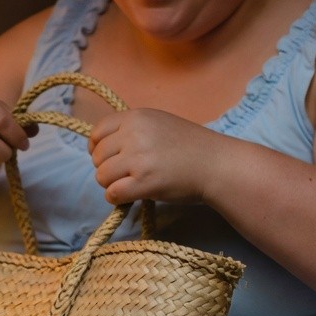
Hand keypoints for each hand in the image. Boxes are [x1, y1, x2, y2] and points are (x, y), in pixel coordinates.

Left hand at [88, 109, 212, 204]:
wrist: (217, 164)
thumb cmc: (191, 147)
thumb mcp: (159, 124)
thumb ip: (133, 130)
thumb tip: (104, 148)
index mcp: (136, 117)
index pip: (97, 133)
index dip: (97, 149)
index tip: (108, 158)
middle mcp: (134, 134)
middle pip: (97, 157)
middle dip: (108, 169)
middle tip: (127, 175)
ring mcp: (138, 158)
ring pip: (102, 176)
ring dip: (113, 184)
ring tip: (132, 185)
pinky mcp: (144, 182)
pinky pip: (113, 193)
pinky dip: (117, 198)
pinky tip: (131, 196)